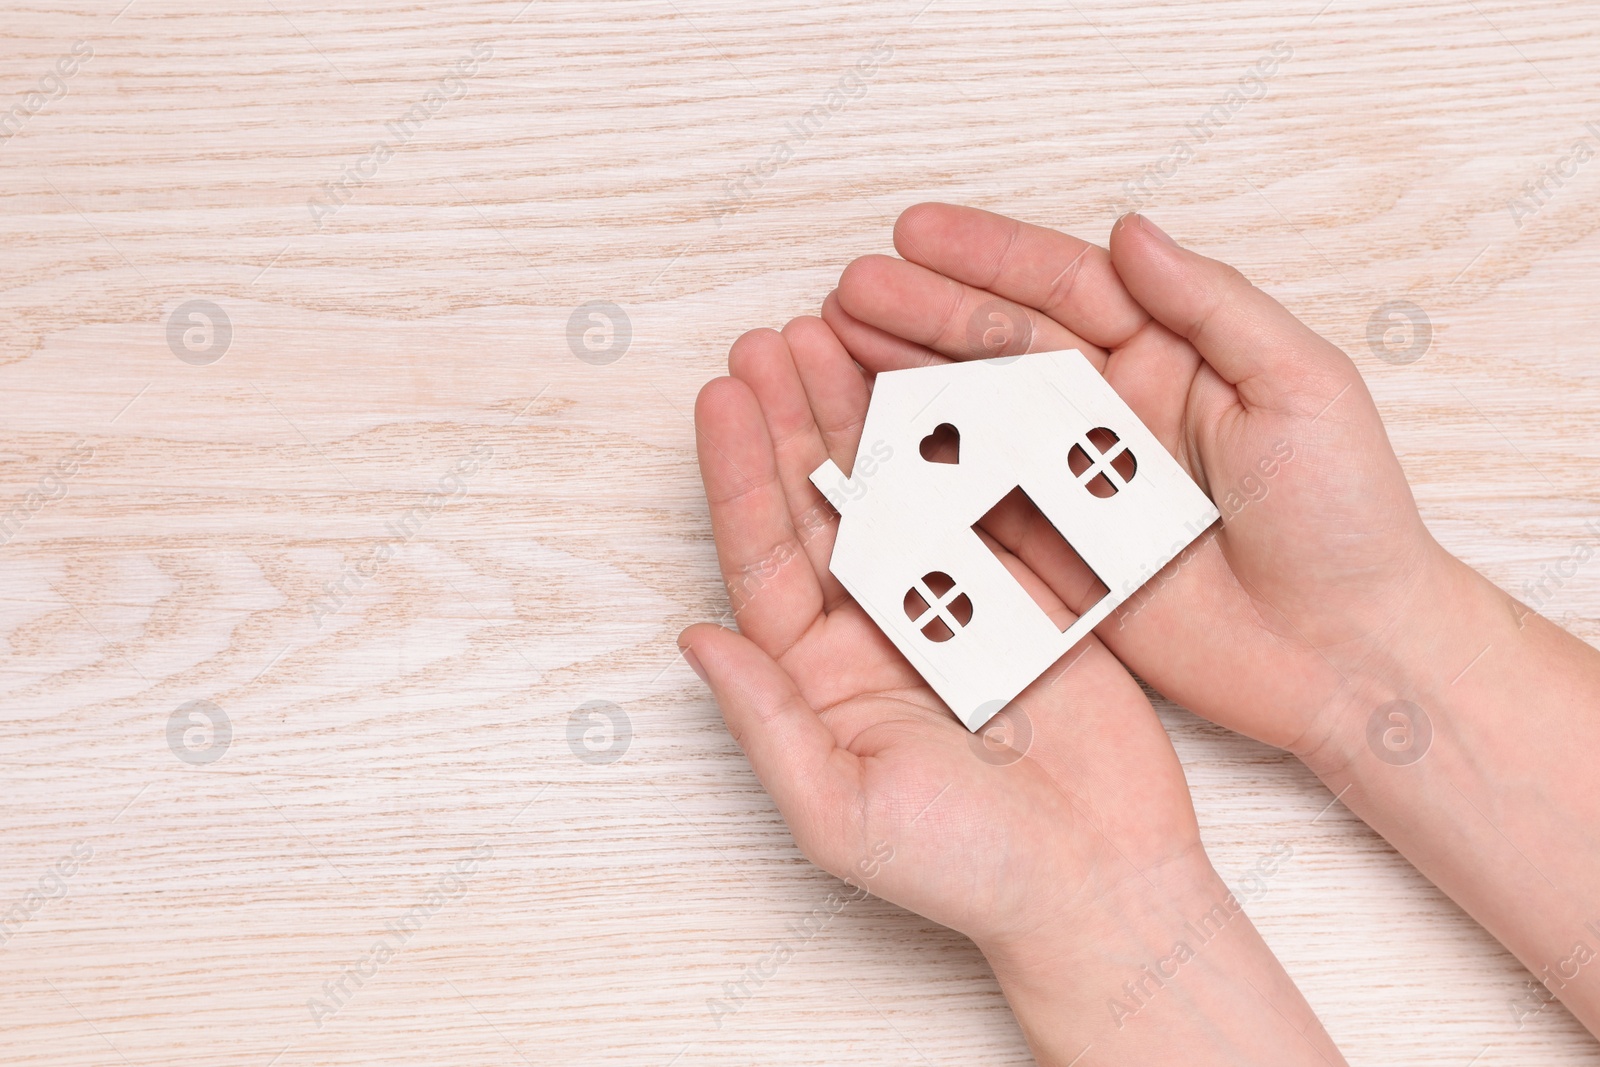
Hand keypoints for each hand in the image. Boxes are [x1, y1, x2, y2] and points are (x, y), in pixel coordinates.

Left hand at [678, 316, 1203, 951]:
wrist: (1100, 885)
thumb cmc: (965, 870)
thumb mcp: (837, 810)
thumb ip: (765, 723)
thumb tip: (692, 639)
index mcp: (817, 676)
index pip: (764, 555)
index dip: (738, 473)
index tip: (722, 396)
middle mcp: (874, 628)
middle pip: (822, 502)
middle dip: (795, 416)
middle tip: (775, 337)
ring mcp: (952, 601)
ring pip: (897, 486)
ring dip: (866, 411)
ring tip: (838, 329)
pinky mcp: (1026, 591)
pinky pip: (983, 499)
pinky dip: (961, 438)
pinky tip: (935, 378)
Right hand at [824, 204, 1455, 761]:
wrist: (1349, 653)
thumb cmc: (1346, 516)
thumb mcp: (1300, 386)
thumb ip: (1212, 305)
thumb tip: (1129, 230)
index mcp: (1171, 358)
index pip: (1066, 288)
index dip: (987, 257)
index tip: (913, 235)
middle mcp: (1114, 414)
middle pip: (1002, 348)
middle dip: (923, 315)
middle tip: (848, 294)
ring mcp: (1080, 486)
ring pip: (977, 420)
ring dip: (908, 384)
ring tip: (834, 352)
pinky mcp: (1062, 557)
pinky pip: (980, 508)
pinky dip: (925, 478)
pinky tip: (870, 446)